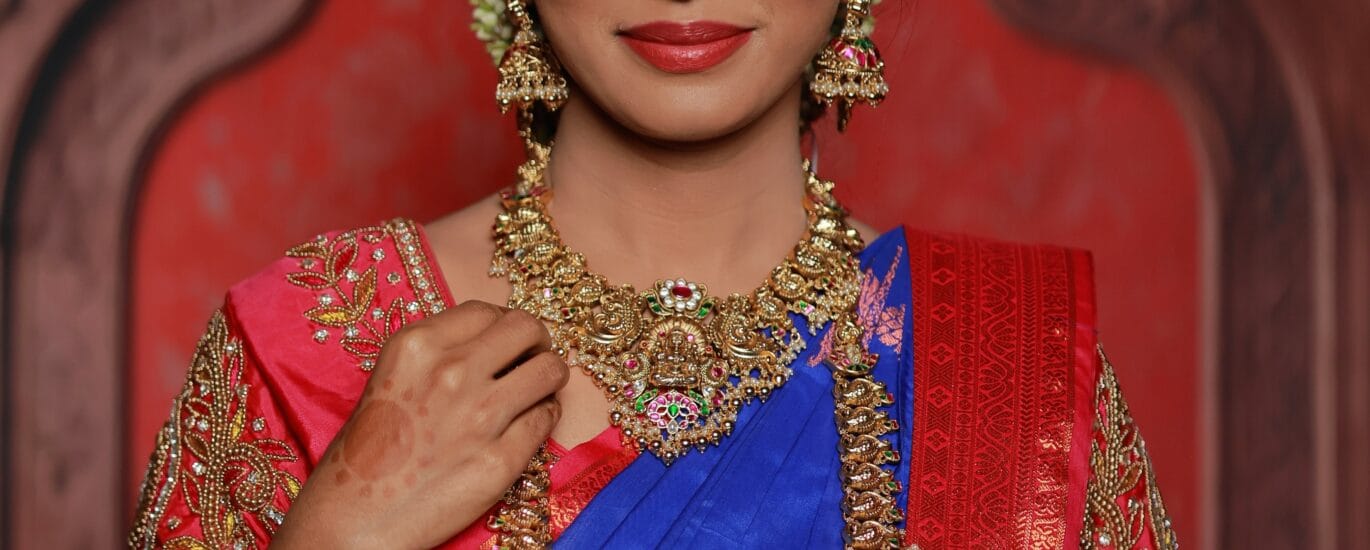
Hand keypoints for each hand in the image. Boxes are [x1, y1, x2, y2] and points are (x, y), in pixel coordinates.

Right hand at [273, 301, 568, 548]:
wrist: (351, 521)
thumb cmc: (365, 455)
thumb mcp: (389, 379)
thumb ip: (436, 354)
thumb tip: (490, 342)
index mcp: (417, 346)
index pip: (486, 310)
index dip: (502, 324)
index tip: (505, 341)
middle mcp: (451, 372)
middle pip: (526, 328)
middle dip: (535, 342)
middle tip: (531, 359)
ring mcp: (480, 415)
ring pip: (550, 370)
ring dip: (549, 378)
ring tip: (537, 392)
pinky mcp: (501, 459)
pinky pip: (546, 419)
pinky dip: (544, 418)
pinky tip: (528, 426)